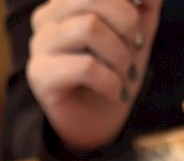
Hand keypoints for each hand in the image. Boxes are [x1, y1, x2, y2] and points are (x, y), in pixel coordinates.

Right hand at [26, 0, 162, 151]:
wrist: (98, 125)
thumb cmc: (114, 75)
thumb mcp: (136, 34)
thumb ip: (144, 5)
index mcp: (67, 0)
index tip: (143, 13)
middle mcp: (47, 16)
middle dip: (127, 23)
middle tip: (137, 49)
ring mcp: (39, 44)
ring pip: (88, 27)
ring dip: (119, 55)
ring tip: (125, 74)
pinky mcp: (39, 74)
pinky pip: (84, 66)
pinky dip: (110, 81)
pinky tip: (115, 93)